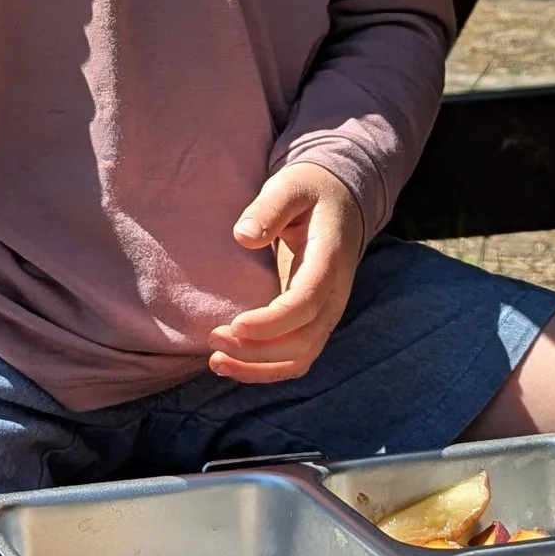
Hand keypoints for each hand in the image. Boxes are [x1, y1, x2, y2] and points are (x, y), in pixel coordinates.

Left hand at [208, 162, 365, 382]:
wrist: (341, 203)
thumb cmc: (310, 191)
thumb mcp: (291, 186)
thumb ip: (270, 208)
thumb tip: (243, 236)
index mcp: (330, 259)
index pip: (307, 302)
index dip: (272, 322)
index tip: (235, 325)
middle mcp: (334, 294)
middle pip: (303, 340)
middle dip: (257, 349)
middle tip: (213, 337)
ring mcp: (327, 312)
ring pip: (300, 358)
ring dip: (258, 367)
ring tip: (216, 360)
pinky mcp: (313, 321)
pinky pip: (295, 357)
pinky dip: (264, 369)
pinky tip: (231, 364)